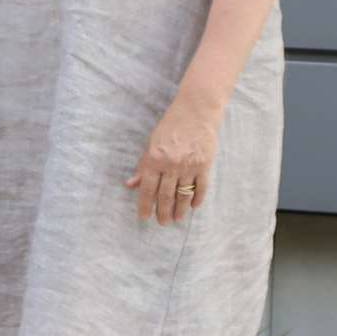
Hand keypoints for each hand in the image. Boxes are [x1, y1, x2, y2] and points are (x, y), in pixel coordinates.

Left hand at [126, 97, 218, 223]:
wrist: (196, 112)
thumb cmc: (170, 127)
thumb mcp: (151, 144)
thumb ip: (143, 166)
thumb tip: (131, 185)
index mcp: (154, 159)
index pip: (148, 189)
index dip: (145, 205)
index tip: (144, 218)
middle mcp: (171, 165)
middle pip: (166, 195)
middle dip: (163, 211)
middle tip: (162, 223)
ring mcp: (189, 166)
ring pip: (183, 194)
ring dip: (180, 209)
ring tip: (177, 219)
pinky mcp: (205, 164)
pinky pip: (201, 187)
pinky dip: (197, 199)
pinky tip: (194, 207)